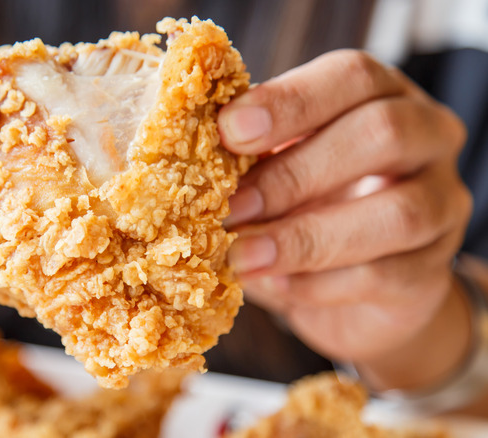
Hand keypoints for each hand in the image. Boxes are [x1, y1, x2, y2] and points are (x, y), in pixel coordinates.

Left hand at [218, 50, 471, 367]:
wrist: (355, 287)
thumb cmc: (306, 206)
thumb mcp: (277, 168)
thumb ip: (252, 155)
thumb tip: (190, 158)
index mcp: (381, 95)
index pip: (351, 77)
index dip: (290, 101)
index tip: (229, 131)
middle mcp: (426, 139)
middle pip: (382, 134)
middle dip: (294, 173)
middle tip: (231, 206)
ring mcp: (442, 205)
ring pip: (397, 214)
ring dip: (305, 238)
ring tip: (242, 257)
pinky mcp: (432, 273)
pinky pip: (385, 276)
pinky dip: (319, 284)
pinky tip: (274, 286)